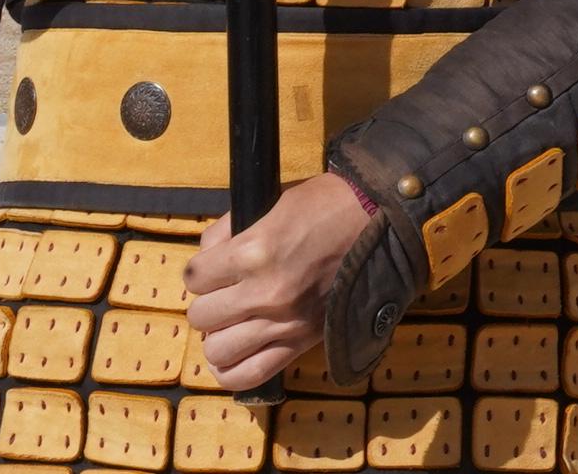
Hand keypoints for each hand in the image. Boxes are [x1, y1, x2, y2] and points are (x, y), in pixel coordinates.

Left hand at [182, 174, 375, 390]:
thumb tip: (207, 256)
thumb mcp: (272, 203)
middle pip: (202, 316)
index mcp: (253, 251)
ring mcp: (283, 322)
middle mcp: (264, 292)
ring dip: (220, 334)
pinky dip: (232, 370)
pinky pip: (250, 374)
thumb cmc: (327, 204)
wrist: (382, 222)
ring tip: (234, 321)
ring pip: (217, 349)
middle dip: (210, 301)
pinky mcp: (301, 342)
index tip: (216, 266)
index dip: (202, 270)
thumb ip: (231, 230)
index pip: (194, 276)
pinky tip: (235, 353)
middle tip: (227, 292)